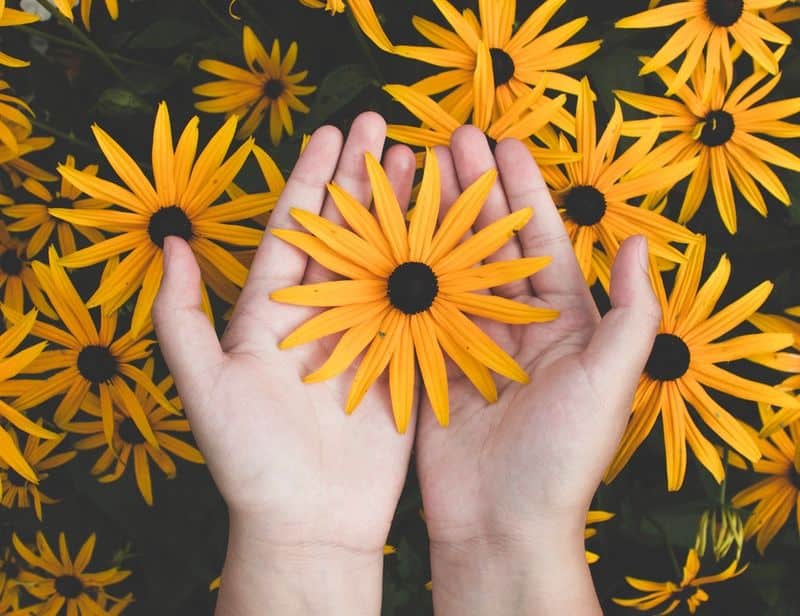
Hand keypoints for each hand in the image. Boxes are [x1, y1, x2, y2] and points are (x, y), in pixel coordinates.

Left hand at [152, 113, 417, 615]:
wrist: (308, 521)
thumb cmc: (249, 459)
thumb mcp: (202, 385)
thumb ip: (180, 316)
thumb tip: (173, 243)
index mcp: (272, 312)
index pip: (294, 230)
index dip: (311, 179)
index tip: (330, 133)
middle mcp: (321, 314)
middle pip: (345, 232)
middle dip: (362, 179)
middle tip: (383, 127)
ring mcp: (365, 335)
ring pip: (386, 258)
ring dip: (402, 210)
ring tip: (420, 161)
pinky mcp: (401, 362)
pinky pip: (418, 304)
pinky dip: (435, 266)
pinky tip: (451, 229)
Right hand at [415, 128, 660, 614]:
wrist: (502, 523)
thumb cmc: (563, 455)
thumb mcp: (611, 380)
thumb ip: (630, 312)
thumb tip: (640, 240)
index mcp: (562, 321)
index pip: (540, 239)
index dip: (522, 189)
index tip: (501, 143)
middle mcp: (514, 323)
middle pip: (490, 242)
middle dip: (471, 190)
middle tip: (447, 140)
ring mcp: (469, 341)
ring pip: (449, 266)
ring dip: (433, 219)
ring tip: (413, 171)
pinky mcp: (431, 364)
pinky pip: (417, 307)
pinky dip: (403, 270)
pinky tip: (386, 234)